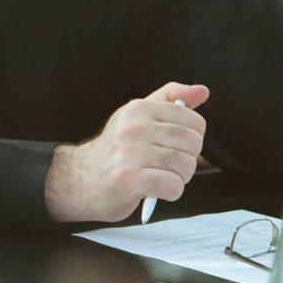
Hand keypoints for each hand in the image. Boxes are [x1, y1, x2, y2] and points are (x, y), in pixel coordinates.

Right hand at [43, 82, 209, 221]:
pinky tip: (156, 190)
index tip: (174, 146)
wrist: (80, 179)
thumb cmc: (116, 150)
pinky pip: (173, 186)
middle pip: (192, 144)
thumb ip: (170, 99)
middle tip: (166, 165)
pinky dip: (170, 192)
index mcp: (140, 108)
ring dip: (179, 178)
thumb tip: (202, 90)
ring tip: (160, 177)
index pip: (193, 121)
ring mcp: (130, 153)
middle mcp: (135, 127)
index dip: (192, 139)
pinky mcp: (129, 180)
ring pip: (185, 166)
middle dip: (186, 160)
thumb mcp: (138, 116)